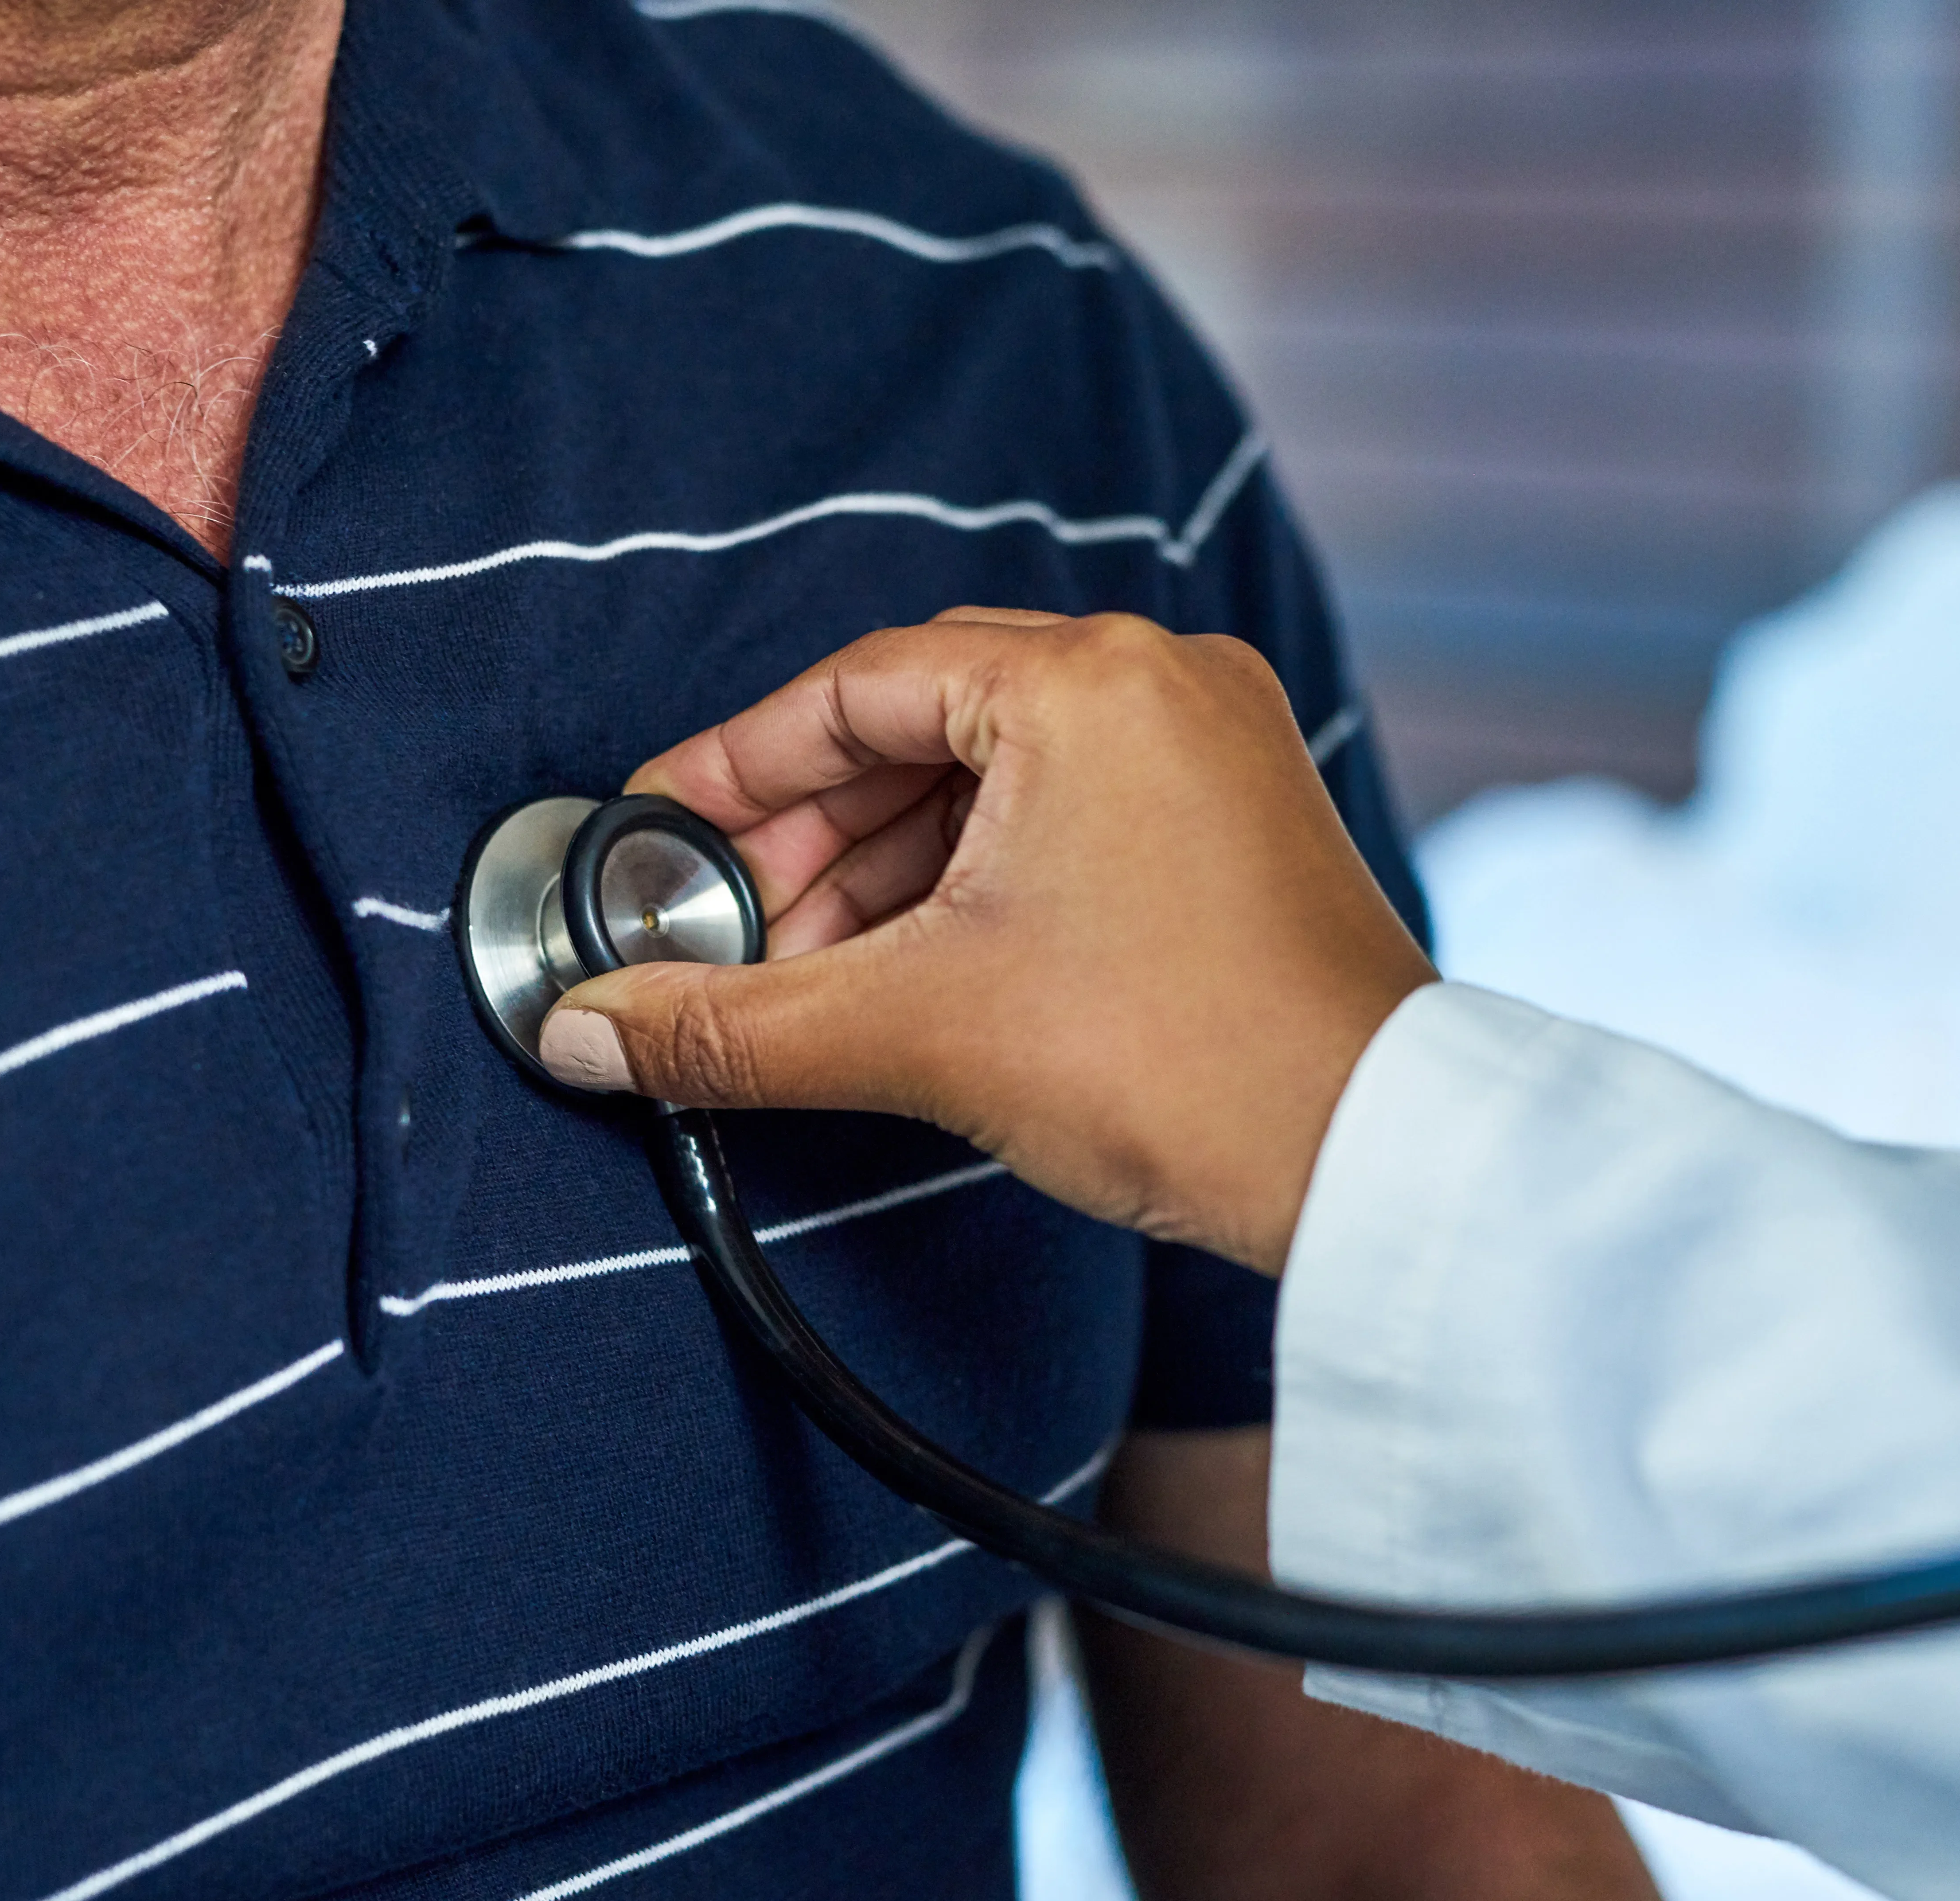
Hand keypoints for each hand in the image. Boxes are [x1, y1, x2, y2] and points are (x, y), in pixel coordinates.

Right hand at [537, 610, 1434, 1275]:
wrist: (1374, 1159)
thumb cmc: (1182, 1066)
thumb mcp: (917, 1032)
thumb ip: (733, 1025)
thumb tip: (585, 1032)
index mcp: (1087, 681)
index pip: (853, 691)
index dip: (734, 771)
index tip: (658, 839)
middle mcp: (1162, 682)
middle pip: (922, 728)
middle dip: (809, 839)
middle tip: (725, 933)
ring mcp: (1214, 748)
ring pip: (995, 780)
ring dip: (888, 872)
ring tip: (809, 974)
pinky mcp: (1240, 824)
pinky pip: (1069, 817)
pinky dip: (978, 883)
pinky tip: (912, 968)